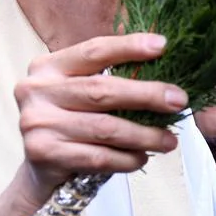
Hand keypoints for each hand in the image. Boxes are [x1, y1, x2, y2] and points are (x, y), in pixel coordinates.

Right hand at [0, 33, 189, 215]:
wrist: (39, 170)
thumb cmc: (72, 125)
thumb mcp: (82, 95)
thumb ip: (111, 80)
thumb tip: (166, 76)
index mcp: (48, 67)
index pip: (94, 51)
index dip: (129, 47)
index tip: (163, 45)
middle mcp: (37, 90)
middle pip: (102, 90)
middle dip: (147, 95)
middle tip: (179, 101)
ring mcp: (36, 122)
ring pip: (105, 128)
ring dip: (145, 135)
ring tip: (170, 140)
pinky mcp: (43, 153)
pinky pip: (99, 157)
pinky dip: (127, 159)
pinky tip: (142, 158)